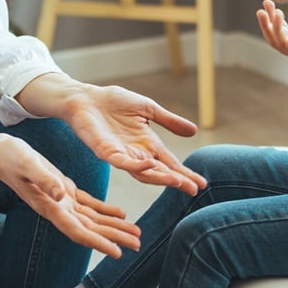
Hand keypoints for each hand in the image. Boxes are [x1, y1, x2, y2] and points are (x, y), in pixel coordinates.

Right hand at [0, 134, 140, 258]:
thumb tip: (61, 195)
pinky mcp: (64, 188)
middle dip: (114, 238)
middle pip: (91, 229)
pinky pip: (89, 204)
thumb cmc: (11, 158)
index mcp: (50, 206)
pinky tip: (120, 214)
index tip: (115, 252)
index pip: (78, 230)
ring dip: (114, 227)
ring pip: (93, 219)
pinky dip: (105, 210)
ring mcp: (61, 199)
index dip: (98, 242)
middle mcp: (58, 207)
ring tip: (134, 234)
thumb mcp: (28, 165)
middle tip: (136, 245)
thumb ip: (45, 180)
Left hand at [62, 85, 207, 195]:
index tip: (201, 183)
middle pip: (160, 172)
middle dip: (177, 180)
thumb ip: (169, 121)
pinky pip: (123, 162)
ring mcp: (121, 155)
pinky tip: (151, 164)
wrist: (86, 98)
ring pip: (143, 172)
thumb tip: (194, 131)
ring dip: (161, 177)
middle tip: (194, 189)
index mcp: (147, 144)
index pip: (170, 163)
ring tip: (178, 181)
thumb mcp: (148, 109)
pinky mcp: (106, 151)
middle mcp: (136, 154)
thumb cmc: (114, 102)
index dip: (185, 173)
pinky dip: (137, 165)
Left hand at [256, 0, 287, 65]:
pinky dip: (282, 19)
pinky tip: (278, 9)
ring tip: (267, 3)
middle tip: (263, 6)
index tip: (276, 12)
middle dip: (267, 22)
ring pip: (281, 31)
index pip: (280, 42)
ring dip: (272, 18)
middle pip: (276, 37)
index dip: (274, 28)